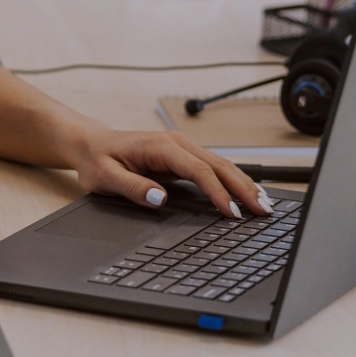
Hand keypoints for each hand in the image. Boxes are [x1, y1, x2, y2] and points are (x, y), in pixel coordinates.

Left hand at [67, 127, 272, 218]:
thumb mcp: (106, 178)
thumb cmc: (97, 160)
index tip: (231, 213)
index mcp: (161, 146)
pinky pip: (214, 168)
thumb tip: (161, 198)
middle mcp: (177, 143)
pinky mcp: (183, 156)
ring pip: (221, 165)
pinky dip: (233, 181)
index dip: (218, 193)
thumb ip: (133, 188)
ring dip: (244, 184)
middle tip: (263, 211)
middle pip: (219, 165)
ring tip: (264, 204)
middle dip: (243, 188)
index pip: (199, 171)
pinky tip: (246, 193)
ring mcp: (182, 148)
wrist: (91, 143)